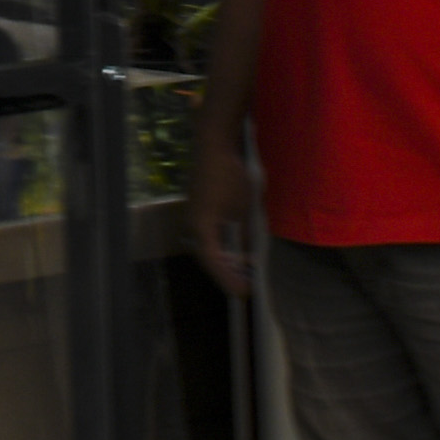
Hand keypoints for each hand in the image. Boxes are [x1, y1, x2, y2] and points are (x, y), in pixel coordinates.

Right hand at [190, 141, 256, 296]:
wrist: (214, 146)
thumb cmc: (229, 177)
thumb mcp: (243, 209)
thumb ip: (243, 236)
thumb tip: (245, 256)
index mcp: (201, 228)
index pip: (214, 263)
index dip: (229, 280)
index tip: (244, 293)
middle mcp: (192, 226)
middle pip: (208, 259)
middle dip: (227, 274)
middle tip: (246, 288)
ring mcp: (193, 219)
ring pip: (208, 248)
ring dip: (225, 261)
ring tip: (244, 273)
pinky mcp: (198, 212)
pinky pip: (209, 237)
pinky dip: (222, 247)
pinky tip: (236, 252)